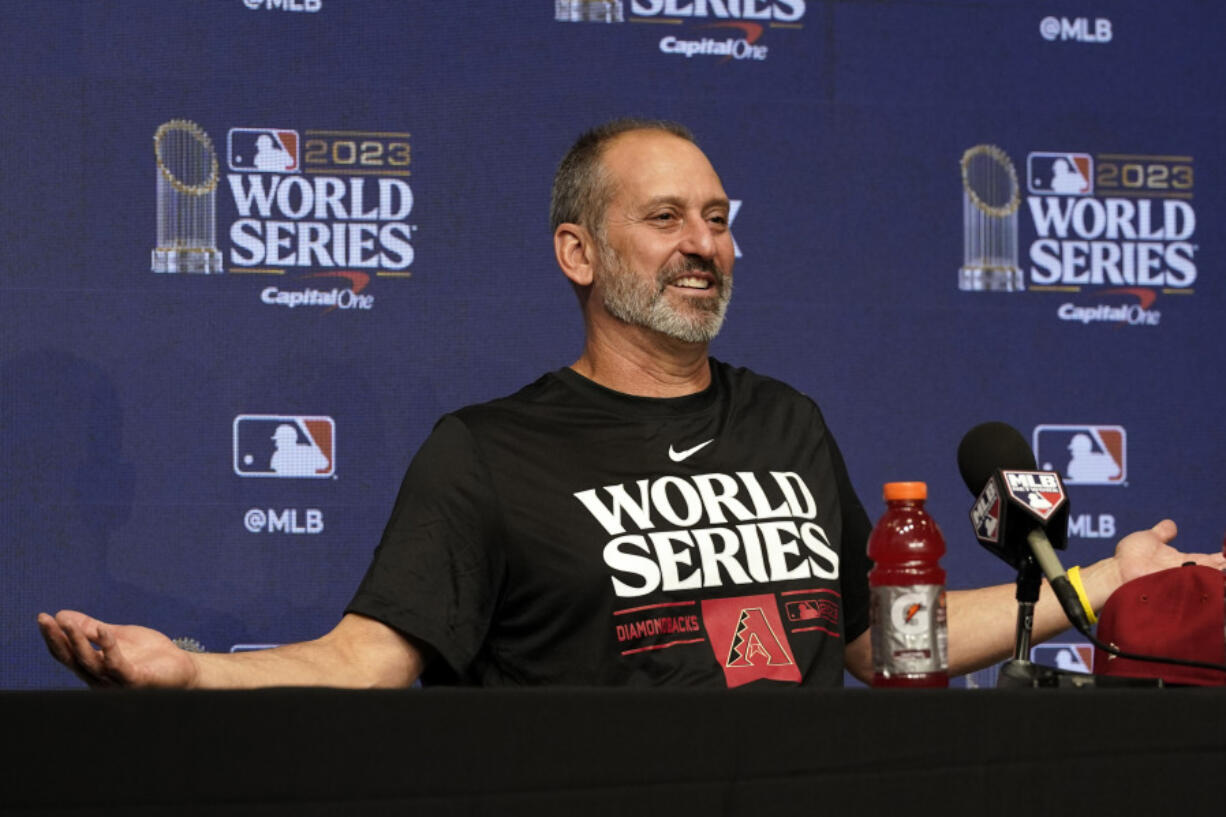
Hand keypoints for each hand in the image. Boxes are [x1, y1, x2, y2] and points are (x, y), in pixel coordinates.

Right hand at [37, 610, 197, 688]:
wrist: (182, 668)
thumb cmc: (149, 655)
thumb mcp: (117, 636)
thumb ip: (91, 628)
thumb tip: (61, 615)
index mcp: (94, 667)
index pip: (67, 653)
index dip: (54, 637)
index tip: (42, 618)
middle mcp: (100, 677)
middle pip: (72, 659)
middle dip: (56, 639)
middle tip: (44, 619)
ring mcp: (116, 681)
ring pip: (90, 663)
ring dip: (77, 642)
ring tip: (66, 623)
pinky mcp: (136, 680)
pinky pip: (118, 665)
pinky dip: (109, 648)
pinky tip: (104, 630)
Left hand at [1113, 519, 1225, 586]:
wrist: (1116, 572)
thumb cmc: (1129, 557)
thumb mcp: (1149, 539)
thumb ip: (1162, 533)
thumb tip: (1171, 524)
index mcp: (1183, 561)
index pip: (1211, 561)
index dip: (1222, 559)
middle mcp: (1186, 574)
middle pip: (1214, 574)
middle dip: (1223, 571)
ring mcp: (1181, 584)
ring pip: (1209, 585)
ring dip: (1219, 581)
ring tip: (1224, 576)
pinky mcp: (1176, 592)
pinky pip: (1197, 594)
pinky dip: (1209, 590)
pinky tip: (1219, 585)